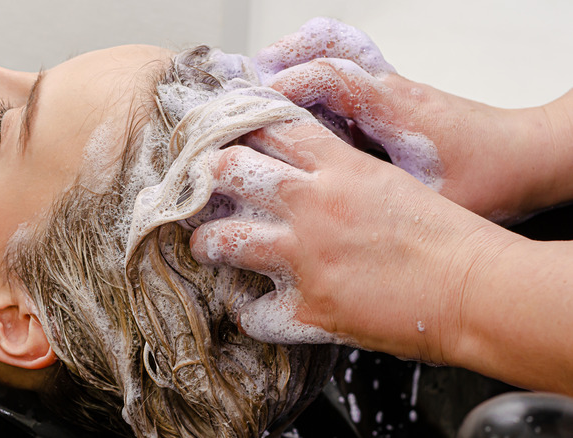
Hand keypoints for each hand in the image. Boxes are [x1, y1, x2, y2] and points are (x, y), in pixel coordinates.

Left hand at [189, 118, 518, 363]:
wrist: (475, 289)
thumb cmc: (445, 235)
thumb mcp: (389, 181)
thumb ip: (339, 171)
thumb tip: (301, 172)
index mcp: (338, 168)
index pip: (268, 127)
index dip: (238, 128)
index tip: (223, 138)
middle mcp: (312, 206)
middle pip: (229, 170)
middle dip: (208, 177)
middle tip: (202, 189)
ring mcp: (305, 258)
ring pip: (222, 239)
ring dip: (208, 243)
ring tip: (206, 246)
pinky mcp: (309, 308)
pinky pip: (253, 313)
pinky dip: (248, 313)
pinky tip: (252, 308)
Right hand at [253, 17, 562, 222]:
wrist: (527, 156)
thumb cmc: (490, 178)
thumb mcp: (433, 202)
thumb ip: (379, 209)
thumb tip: (329, 229)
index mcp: (396, 110)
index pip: (334, 78)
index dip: (290, 86)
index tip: (255, 105)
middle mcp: (390, 90)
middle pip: (328, 54)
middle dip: (280, 66)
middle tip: (241, 87)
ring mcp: (391, 87)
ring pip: (338, 50)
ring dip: (298, 55)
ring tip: (260, 71)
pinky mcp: (392, 95)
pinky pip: (350, 63)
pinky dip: (318, 62)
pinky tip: (296, 82)